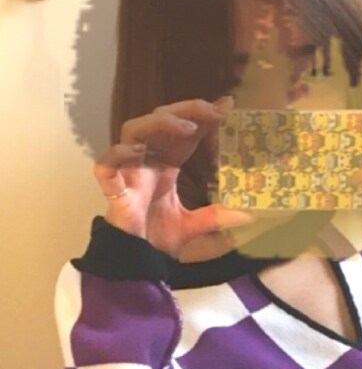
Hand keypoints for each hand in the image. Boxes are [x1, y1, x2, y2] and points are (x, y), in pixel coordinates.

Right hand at [92, 97, 253, 256]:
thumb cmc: (159, 238)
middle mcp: (146, 162)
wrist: (137, 262)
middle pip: (159, 121)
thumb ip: (218, 216)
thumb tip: (249, 213)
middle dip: (185, 110)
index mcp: (164, 166)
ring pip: (133, 130)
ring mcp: (128, 173)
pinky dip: (118, 154)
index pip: (182, 132)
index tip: (225, 106)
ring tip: (187, 128)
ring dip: (159, 123)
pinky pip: (105, 166)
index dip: (200, 117)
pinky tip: (137, 152)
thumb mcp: (195, 224)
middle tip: (212, 111)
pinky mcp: (113, 190)